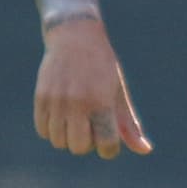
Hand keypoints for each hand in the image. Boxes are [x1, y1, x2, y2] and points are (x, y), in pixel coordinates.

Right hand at [33, 16, 151, 159]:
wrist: (75, 37)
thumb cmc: (102, 67)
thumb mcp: (119, 92)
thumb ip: (129, 124)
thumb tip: (145, 151)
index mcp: (102, 102)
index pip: (106, 145)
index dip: (109, 149)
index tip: (109, 140)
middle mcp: (78, 102)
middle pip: (79, 147)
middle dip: (87, 144)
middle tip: (90, 128)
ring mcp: (57, 100)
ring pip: (59, 141)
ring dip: (68, 137)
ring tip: (75, 121)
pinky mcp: (41, 97)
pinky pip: (42, 131)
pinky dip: (52, 130)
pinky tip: (61, 118)